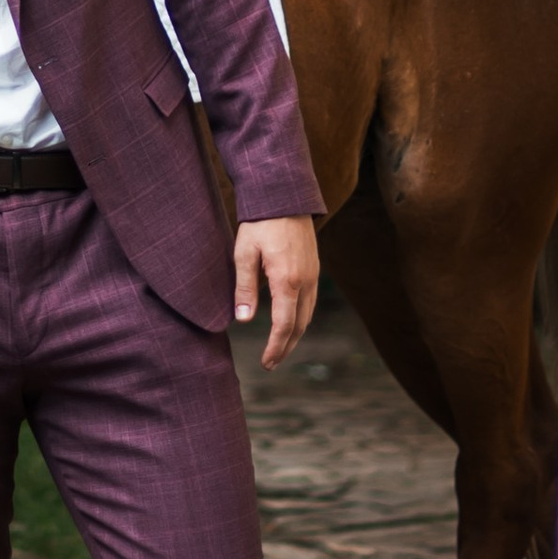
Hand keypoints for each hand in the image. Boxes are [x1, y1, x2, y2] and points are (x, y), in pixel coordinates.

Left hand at [234, 216, 319, 369]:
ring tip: (280, 348)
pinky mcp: (314, 267)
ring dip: (295, 334)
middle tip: (272, 363)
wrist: (284, 195)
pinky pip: (310, 301)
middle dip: (286, 347)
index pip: (284, 325)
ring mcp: (313, 274)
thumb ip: (245, 288)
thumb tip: (243, 319)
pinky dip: (301, 318)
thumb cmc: (260, 222)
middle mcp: (306, 281)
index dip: (275, 347)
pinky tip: (290, 320)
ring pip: (308, 314)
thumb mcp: (244, 253)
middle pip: (300, 325)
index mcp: (288, 280)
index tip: (266, 363)